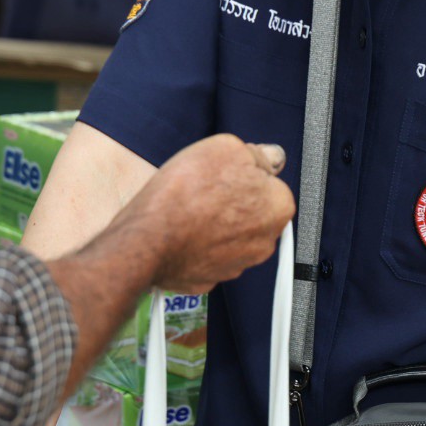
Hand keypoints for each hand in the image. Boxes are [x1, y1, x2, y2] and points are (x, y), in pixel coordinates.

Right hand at [113, 135, 294, 293]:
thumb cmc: (185, 195)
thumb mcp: (226, 148)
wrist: (147, 239)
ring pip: (228, 235)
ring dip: (214, 222)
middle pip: (252, 212)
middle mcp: (263, 243)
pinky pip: (206, 254)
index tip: (227, 172)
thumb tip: (269, 156)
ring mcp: (235, 265)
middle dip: (233, 200)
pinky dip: (197, 244)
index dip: (246, 173)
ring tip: (189, 208)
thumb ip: (257, 154)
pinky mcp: (208, 278)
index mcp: (278, 208)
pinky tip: (181, 229)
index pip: (271, 183)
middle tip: (206, 188)